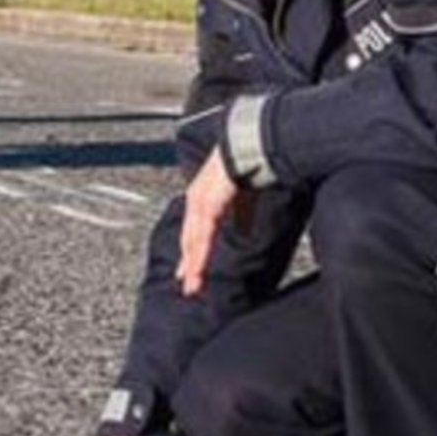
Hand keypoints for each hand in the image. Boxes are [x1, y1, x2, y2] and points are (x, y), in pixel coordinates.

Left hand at [176, 149, 254, 296]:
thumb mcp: (245, 200)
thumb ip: (242, 218)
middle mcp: (195, 201)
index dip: (191, 252)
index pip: (193, 232)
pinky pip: (202, 235)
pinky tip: (198, 268)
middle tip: (189, 287)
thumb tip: (244, 234)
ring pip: (193, 241)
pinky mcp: (207, 204)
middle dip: (189, 265)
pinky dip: (199, 254)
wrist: (249, 148)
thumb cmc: (246, 168)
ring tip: (193, 286)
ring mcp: (199, 203)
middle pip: (190, 240)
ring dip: (193, 266)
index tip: (187, 271)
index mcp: (201, 199)